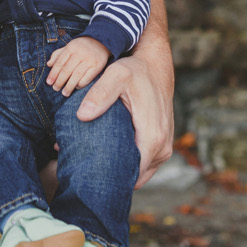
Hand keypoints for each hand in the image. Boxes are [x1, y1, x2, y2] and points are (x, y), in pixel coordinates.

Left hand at [45, 36, 108, 95]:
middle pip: (67, 70)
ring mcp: (90, 59)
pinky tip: (76, 87)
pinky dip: (81, 84)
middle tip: (56, 89)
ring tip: (65, 93)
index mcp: (71, 47)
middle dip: (60, 81)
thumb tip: (49, 64)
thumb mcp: (69, 46)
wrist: (101, 42)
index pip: (60, 62)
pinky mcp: (98, 66)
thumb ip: (58, 54)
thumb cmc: (81, 46)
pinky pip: (87, 78)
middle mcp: (80, 53)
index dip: (53, 73)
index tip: (49, 82)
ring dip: (69, 86)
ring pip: (77, 75)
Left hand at [75, 40, 173, 188]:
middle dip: (114, 178)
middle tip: (88, 175)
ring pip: (141, 172)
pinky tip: (110, 157)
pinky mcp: (162, 145)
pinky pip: (146, 164)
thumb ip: (100, 94)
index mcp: (152, 136)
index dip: (113, 179)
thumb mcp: (115, 76)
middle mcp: (162, 147)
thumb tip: (82, 116)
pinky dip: (130, 163)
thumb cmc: (135, 71)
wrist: (155, 66)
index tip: (90, 179)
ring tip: (96, 166)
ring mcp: (165, 148)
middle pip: (136, 177)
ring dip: (122, 171)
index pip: (133, 173)